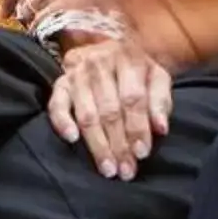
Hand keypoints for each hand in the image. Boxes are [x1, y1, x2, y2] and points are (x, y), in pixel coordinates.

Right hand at [46, 34, 171, 179]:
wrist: (112, 48)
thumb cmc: (139, 70)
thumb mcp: (157, 77)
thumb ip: (161, 101)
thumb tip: (160, 129)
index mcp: (128, 59)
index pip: (132, 98)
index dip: (137, 127)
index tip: (141, 154)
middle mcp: (100, 63)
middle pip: (109, 110)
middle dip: (118, 144)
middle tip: (125, 170)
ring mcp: (78, 73)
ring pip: (87, 113)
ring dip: (97, 144)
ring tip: (107, 168)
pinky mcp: (61, 82)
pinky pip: (57, 104)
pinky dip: (62, 122)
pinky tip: (72, 139)